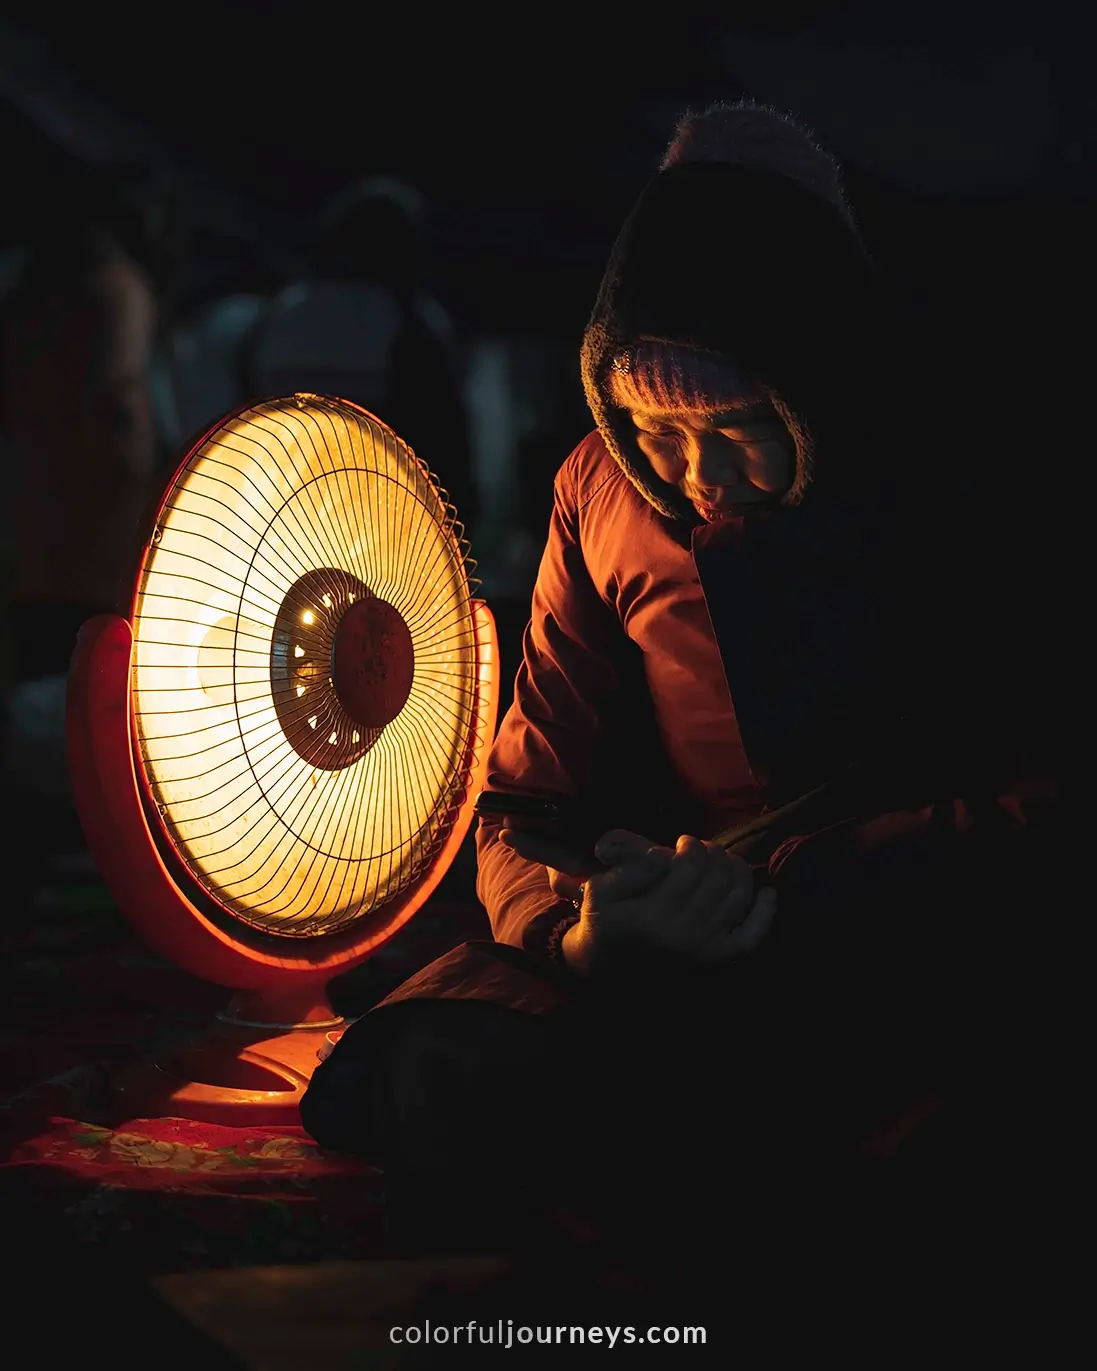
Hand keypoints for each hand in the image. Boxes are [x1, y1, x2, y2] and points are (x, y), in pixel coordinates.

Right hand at [573, 831, 775, 973]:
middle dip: (714, 853)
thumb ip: (628, 871)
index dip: (691, 845)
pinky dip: (764, 914)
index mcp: (655, 917)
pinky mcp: (716, 959)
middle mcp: (686, 935)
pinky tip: (767, 893)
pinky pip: (751, 936)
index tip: (683, 841)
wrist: (606, 967)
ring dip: (737, 871)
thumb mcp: (599, 891)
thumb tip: (662, 856)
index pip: (691, 867)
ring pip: (738, 897)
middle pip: (718, 878)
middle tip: (702, 849)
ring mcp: (705, 949)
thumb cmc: (603, 922)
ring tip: (723, 861)